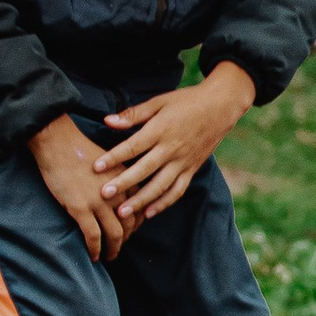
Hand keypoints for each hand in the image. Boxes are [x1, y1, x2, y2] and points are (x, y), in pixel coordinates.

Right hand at [30, 112, 127, 263]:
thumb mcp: (108, 160)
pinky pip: (93, 236)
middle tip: (119, 246)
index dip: (136, 224)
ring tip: (109, 256)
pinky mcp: (81, 208)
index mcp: (126, 179)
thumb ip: (117, 178)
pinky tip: (93, 256)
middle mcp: (118, 192)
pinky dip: (95, 249)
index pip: (139, 208)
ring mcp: (100, 201)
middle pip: (129, 224)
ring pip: (115, 234)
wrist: (58, 143)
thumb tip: (115, 194)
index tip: (129, 231)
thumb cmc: (79, 149)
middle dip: (126, 239)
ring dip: (114, 249)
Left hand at [97, 59, 255, 231]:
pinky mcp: (191, 169)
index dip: (114, 157)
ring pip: (160, 185)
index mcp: (161, 129)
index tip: (96, 167)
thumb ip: (133, 114)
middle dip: (124, 184)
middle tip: (104, 195)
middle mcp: (172, 148)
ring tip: (123, 213)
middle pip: (144, 169)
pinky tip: (148, 213)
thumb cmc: (185, 102)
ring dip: (141, 200)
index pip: (133, 146)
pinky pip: (177, 190)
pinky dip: (163, 203)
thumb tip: (107, 121)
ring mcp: (183, 161)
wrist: (220, 107)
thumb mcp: (159, 102)